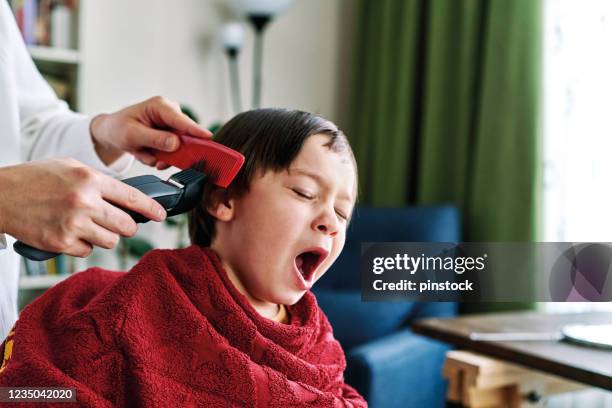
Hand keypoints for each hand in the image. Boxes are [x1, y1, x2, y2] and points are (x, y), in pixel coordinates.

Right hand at [0, 158, 165, 256]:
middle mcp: (84, 202)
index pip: (132, 197)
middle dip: (126, 226)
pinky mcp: (61, 243)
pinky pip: (88, 251)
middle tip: (119, 223)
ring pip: (111, 241)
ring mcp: (73, 225)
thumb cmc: (35, 178)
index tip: (161, 215)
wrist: (0, 196)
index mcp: (90, 180)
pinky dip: (83, 246)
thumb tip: (125, 196)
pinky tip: (70, 233)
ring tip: (88, 225)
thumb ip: (98, 180)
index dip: (151, 209)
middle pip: (127, 226)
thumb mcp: (69, 167)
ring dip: (105, 236)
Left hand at [90, 96, 211, 169]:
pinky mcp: (172, 136)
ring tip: (144, 153)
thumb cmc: (119, 128)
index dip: (196, 130)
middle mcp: (170, 113)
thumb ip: (154, 139)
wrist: (112, 133)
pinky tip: (148, 153)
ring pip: (179, 147)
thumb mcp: (133, 135)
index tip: (209, 137)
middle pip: (184, 136)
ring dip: (163, 156)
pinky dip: (161, 157)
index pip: (181, 120)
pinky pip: (174, 152)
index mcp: (160, 106)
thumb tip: (176, 143)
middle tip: (154, 159)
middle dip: (171, 152)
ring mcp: (173, 125)